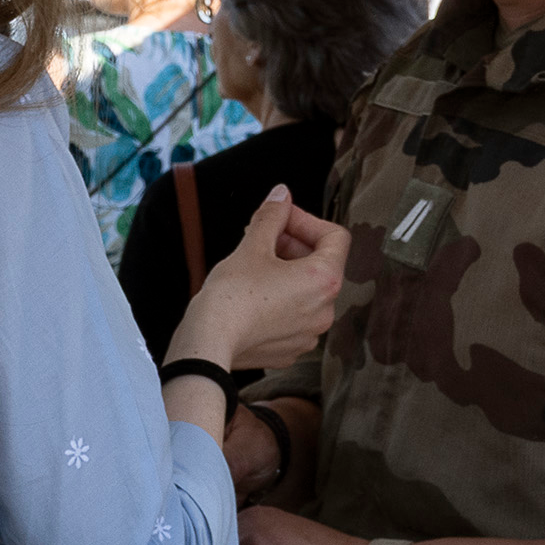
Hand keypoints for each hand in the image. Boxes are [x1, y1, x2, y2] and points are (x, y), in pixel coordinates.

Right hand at [170, 188, 349, 373]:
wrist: (209, 342)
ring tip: (255, 267)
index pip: (335, 236)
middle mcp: (325, 310)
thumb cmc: (232, 295)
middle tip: (262, 239)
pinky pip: (293, 317)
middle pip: (321, 264)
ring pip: (306, 292)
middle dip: (293, 246)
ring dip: (286, 273)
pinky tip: (253, 297)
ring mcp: (309, 333)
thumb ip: (272, 216)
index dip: (306, 221)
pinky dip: (279, 302)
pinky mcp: (290, 349)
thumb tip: (281, 195)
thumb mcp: (252, 245)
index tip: (280, 219)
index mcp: (324, 280)